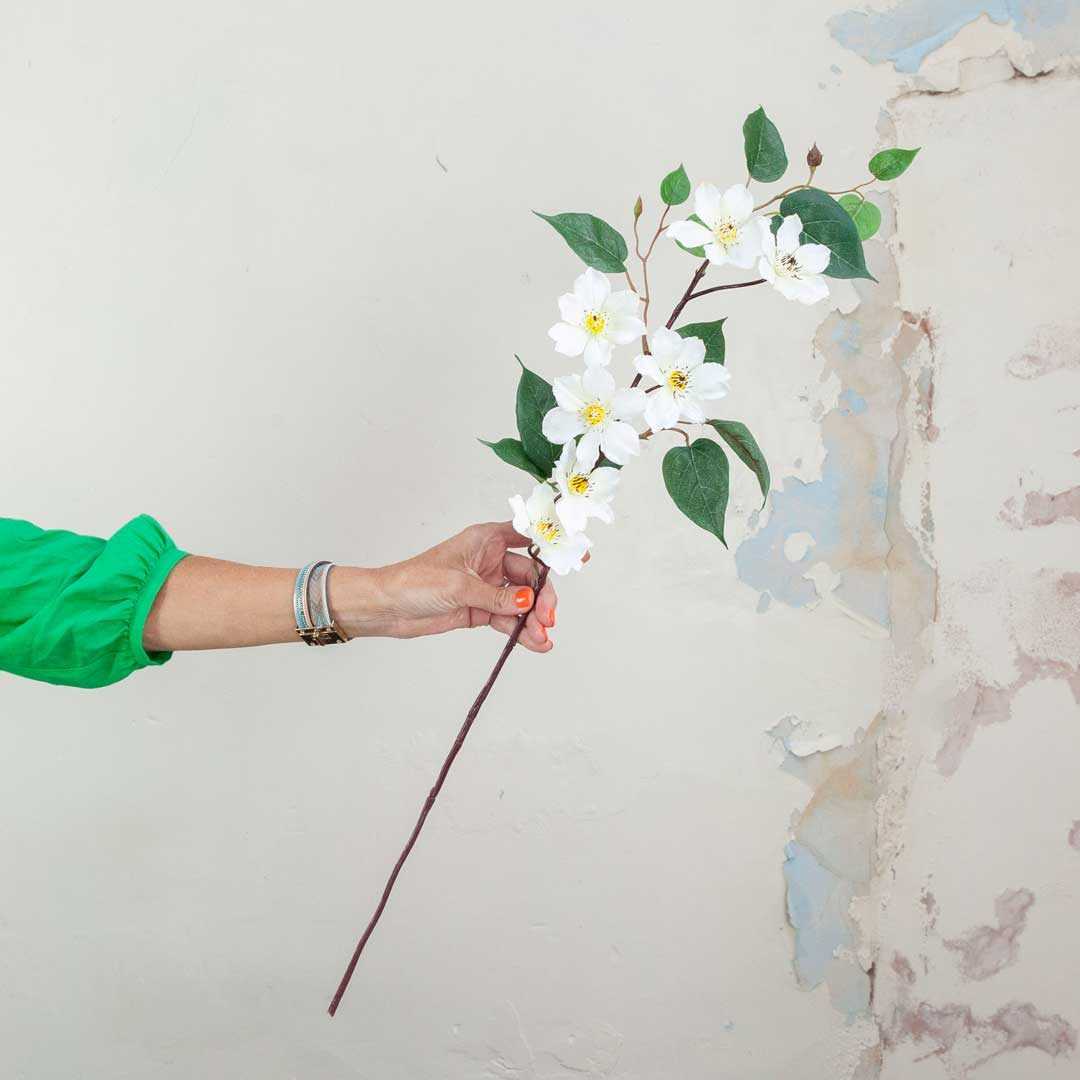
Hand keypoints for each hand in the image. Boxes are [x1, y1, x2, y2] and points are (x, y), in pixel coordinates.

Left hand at [332, 522, 560, 652]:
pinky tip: (535, 642)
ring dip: (534, 618)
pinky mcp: (481, 609)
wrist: (387, 607)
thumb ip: (497, 596)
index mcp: (485, 539)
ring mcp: (487, 586)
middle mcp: (490, 560)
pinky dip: (521, 631)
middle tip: (548, 616)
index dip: (553, 544)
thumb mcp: (459, 586)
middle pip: (530, 576)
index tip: (578, 554)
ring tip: (543, 637)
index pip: (527, 536)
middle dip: (542, 597)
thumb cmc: (414, 581)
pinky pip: (508, 619)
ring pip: (521, 601)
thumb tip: (528, 602)